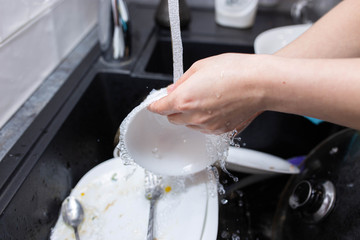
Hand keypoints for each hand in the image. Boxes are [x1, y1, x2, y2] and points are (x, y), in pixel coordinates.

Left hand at [148, 53, 266, 133]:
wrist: (262, 83)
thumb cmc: (236, 71)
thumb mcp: (200, 67)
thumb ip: (182, 81)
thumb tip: (173, 89)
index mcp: (184, 100)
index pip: (158, 108)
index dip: (155, 104)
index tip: (155, 102)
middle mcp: (194, 117)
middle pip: (172, 118)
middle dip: (173, 108)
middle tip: (183, 95)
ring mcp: (208, 127)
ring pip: (189, 124)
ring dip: (189, 115)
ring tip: (206, 98)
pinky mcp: (221, 131)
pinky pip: (205, 128)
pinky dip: (204, 120)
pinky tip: (216, 106)